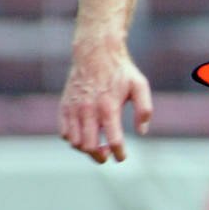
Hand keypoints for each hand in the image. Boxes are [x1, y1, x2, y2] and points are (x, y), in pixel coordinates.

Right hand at [59, 41, 153, 163]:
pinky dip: (73, 139)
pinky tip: (84, 134)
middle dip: (100, 156)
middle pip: (89, 147)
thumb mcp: (140, 86)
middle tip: (108, 152)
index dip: (119, 154)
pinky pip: (64, 133)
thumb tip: (141, 132)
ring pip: (75, 143)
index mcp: (108, 107)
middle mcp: (88, 110)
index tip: (122, 157)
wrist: (94, 52)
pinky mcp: (64, 107)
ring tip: (97, 144)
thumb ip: (144, 110)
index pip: (113, 140)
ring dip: (86, 149)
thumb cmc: (120, 71)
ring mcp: (73, 109)